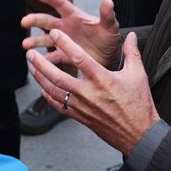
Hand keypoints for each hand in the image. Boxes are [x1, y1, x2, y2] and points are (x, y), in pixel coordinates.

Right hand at [21, 0, 119, 69]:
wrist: (110, 58)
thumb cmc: (109, 38)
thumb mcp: (110, 26)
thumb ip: (107, 15)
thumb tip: (108, 1)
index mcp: (74, 16)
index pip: (60, 3)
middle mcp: (65, 27)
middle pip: (46, 21)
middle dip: (34, 20)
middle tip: (24, 22)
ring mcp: (62, 42)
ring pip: (44, 39)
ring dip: (34, 41)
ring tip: (26, 45)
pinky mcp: (63, 55)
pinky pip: (50, 57)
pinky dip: (42, 60)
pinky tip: (35, 63)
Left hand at [27, 30, 160, 153]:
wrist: (139, 136)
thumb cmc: (140, 104)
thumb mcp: (138, 75)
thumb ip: (132, 53)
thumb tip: (131, 35)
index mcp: (102, 79)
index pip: (79, 58)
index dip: (65, 44)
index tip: (55, 34)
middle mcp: (88, 93)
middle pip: (57, 76)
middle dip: (41, 64)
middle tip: (30, 53)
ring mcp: (82, 107)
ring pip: (54, 92)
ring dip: (40, 78)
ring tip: (31, 67)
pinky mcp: (80, 118)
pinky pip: (59, 106)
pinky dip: (48, 97)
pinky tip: (42, 88)